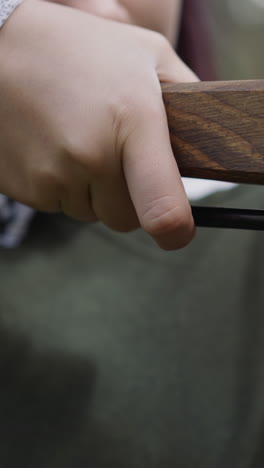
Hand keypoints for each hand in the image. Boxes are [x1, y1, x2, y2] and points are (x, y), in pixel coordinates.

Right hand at [0, 0, 196, 249]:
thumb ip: (186, 94)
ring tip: (78, 141)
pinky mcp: (26, 188)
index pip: (162, 209)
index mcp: (133, 122)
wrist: (1, 48)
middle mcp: (92, 156)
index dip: (176, 232)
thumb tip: (202, 142)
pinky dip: (63, 187)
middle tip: (115, 155)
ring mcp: (53, 175)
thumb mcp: (147, 54)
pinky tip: (54, 147)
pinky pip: (59, 205)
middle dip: (128, 199)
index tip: (178, 233)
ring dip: (92, 191)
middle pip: (127, 219)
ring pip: (91, 214)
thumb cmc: (79, 49)